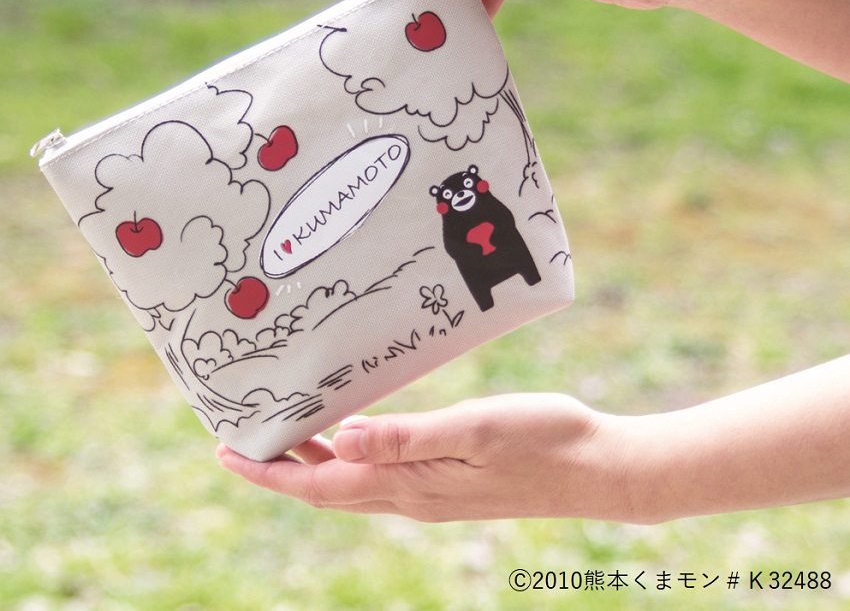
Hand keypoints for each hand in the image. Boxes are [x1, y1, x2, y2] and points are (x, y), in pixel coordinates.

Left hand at [216, 393, 633, 521]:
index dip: (271, 472)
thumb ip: (407, 437)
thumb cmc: (545, 441)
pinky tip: (356, 435)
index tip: (226, 451)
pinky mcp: (450, 485)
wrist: (599, 471)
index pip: (321, 485)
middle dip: (281, 470)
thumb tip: (338, 440)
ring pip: (352, 486)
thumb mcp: (474, 429)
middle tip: (244, 440)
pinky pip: (381, 477)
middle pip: (327, 491)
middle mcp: (413, 497)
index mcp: (411, 485)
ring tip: (287, 436)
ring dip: (313, 466)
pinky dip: (351, 460)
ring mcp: (432, 495)